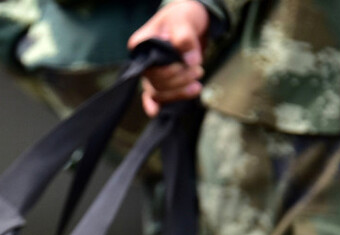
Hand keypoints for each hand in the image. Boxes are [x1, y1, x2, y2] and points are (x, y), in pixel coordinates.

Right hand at [127, 1, 210, 116]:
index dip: (170, 70)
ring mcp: (151, 72)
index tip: (187, 63)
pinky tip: (156, 112)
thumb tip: (191, 61)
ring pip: (158, 92)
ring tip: (196, 85)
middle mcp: (143, 60)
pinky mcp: (160, 79)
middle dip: (179, 80)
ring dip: (178, 92)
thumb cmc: (182, 16)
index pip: (151, 67)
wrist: (189, 20)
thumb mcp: (183, 20)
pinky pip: (153, 96)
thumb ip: (185, 38)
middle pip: (156, 81)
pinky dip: (155, 105)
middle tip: (198, 70)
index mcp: (141, 45)